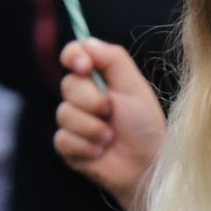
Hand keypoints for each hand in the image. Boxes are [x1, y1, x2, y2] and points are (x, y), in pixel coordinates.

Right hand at [55, 38, 167, 210]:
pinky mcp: (69, 148)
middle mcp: (83, 98)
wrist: (147, 167)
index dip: (73, 57)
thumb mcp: (135, 86)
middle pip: (68, 85)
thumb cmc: (145, 127)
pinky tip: (100, 153)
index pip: (73, 55)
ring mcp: (74, 123)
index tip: (84, 66)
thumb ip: (113, 58)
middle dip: (92, 100)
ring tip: (110, 138)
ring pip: (64, 114)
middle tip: (111, 113)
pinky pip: (63, 139)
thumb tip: (86, 43)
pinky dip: (85, 147)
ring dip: (92, 128)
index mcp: (99, 78)